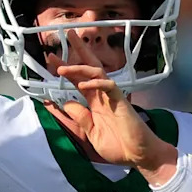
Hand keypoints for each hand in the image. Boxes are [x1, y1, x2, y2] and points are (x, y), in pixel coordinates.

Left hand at [48, 31, 177, 181]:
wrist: (138, 155)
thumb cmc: (118, 146)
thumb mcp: (92, 133)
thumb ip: (81, 118)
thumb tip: (67, 103)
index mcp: (94, 102)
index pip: (78, 80)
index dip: (67, 69)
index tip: (53, 60)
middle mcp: (102, 95)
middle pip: (90, 67)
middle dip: (79, 50)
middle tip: (68, 35)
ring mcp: (112, 97)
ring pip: (97, 73)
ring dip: (79, 68)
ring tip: (62, 68)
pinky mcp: (121, 101)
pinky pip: (109, 86)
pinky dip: (96, 83)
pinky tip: (83, 86)